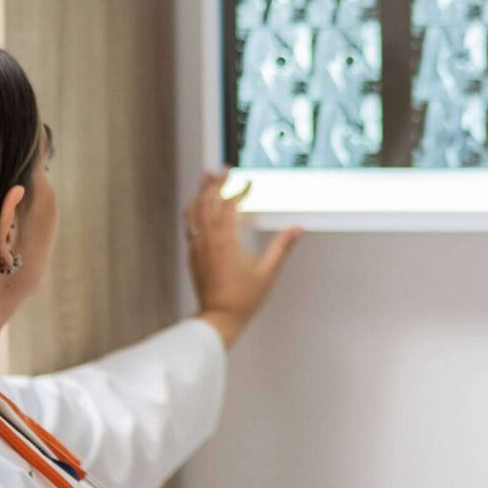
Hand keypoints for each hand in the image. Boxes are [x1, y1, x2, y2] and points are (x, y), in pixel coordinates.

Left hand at [186, 171, 301, 347]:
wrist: (219, 318)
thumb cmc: (243, 299)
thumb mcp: (268, 272)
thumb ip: (282, 247)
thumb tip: (298, 229)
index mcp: (225, 241)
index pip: (228, 205)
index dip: (238, 191)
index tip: (248, 184)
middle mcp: (207, 240)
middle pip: (207, 202)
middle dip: (215, 183)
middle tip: (223, 169)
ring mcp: (197, 246)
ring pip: (194, 211)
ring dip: (201, 192)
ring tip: (207, 178)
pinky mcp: (192, 254)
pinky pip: (190, 224)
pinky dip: (195, 209)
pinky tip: (199, 206)